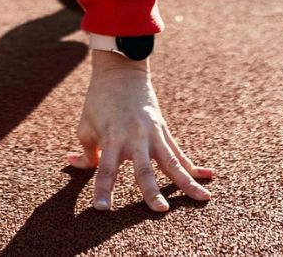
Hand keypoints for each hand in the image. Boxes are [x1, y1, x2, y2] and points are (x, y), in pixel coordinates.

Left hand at [65, 50, 214, 210]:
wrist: (121, 72)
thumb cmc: (99, 101)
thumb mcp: (86, 125)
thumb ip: (85, 151)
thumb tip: (73, 164)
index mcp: (112, 137)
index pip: (106, 169)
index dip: (103, 189)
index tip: (101, 208)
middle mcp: (135, 138)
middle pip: (144, 169)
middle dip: (152, 190)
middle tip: (160, 210)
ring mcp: (153, 134)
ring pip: (172, 163)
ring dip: (187, 182)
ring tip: (204, 199)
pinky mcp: (163, 131)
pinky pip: (179, 153)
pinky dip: (193, 165)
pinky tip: (209, 176)